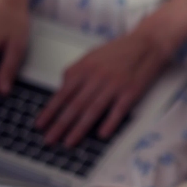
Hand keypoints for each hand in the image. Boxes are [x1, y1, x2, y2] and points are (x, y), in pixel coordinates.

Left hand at [37, 30, 170, 146]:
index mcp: (84, 68)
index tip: (40, 125)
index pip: (62, 94)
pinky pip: (118, 111)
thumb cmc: (118, 52)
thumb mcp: (91, 57)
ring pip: (93, 110)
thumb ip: (76, 73)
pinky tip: (102, 135)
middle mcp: (96, 77)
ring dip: (79, 129)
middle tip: (49, 140)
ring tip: (69, 142)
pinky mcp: (131, 92)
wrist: (146, 44)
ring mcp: (114, 85)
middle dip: (59, 125)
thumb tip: (62, 90)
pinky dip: (109, 123)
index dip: (50, 111)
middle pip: (75, 105)